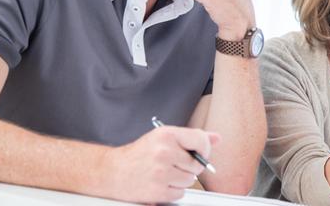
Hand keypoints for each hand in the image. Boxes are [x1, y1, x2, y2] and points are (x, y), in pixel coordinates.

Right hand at [102, 126, 219, 202]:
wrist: (112, 171)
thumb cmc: (140, 154)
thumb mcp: (164, 138)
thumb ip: (192, 138)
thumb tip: (217, 138)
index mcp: (167, 134)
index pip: (201, 140)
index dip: (204, 148)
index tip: (199, 152)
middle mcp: (164, 152)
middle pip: (198, 164)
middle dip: (190, 166)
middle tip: (175, 164)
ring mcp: (160, 172)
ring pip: (190, 180)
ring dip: (181, 180)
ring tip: (166, 173)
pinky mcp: (157, 191)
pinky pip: (180, 193)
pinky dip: (173, 191)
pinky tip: (161, 183)